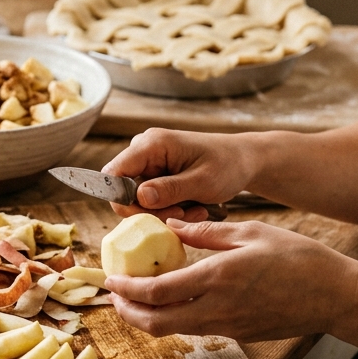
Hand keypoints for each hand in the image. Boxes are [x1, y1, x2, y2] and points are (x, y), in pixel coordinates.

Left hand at [102, 219, 357, 341]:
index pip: (157, 292)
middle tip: (115, 297)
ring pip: (175, 330)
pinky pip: (197, 327)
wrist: (335, 295)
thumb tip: (172, 225)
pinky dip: (177, 316)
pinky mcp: (238, 334)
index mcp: (218, 277)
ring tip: (138, 297)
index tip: (111, 280)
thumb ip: (206, 230)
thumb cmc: (298, 257)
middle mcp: (218, 308)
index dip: (127, 290)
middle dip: (128, 312)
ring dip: (150, 317)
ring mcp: (228, 326)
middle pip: (157, 323)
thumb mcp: (250, 232)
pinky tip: (175, 298)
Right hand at [103, 129, 252, 221]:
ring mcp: (148, 163)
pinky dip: (168, 210)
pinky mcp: (154, 175)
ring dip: (163, 212)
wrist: (244, 160)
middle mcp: (143, 150)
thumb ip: (170, 189)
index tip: (152, 214)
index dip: (123, 199)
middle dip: (150, 211)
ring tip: (193, 211)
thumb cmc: (228, 165)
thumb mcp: (203, 181)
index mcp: (151, 144)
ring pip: (137, 200)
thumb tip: (139, 196)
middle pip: (123, 192)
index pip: (113, 174)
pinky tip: (191, 208)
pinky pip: (149, 200)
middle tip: (182, 214)